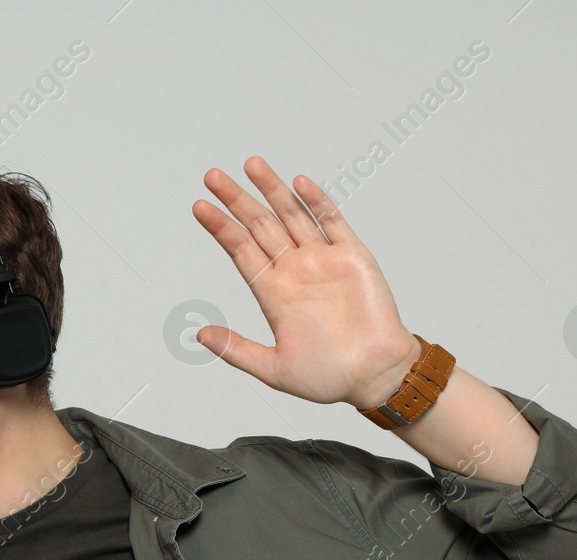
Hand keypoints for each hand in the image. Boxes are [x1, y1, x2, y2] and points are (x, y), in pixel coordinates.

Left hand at [191, 156, 421, 408]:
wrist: (376, 376)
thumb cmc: (329, 377)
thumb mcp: (274, 369)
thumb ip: (236, 350)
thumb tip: (200, 334)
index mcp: (273, 294)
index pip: (241, 251)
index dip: (221, 228)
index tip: (200, 207)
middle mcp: (295, 271)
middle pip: (260, 227)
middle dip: (237, 200)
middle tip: (212, 176)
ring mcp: (323, 260)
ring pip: (292, 216)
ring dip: (272, 190)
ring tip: (250, 165)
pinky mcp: (353, 256)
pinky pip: (333, 222)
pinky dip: (317, 202)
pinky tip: (298, 183)